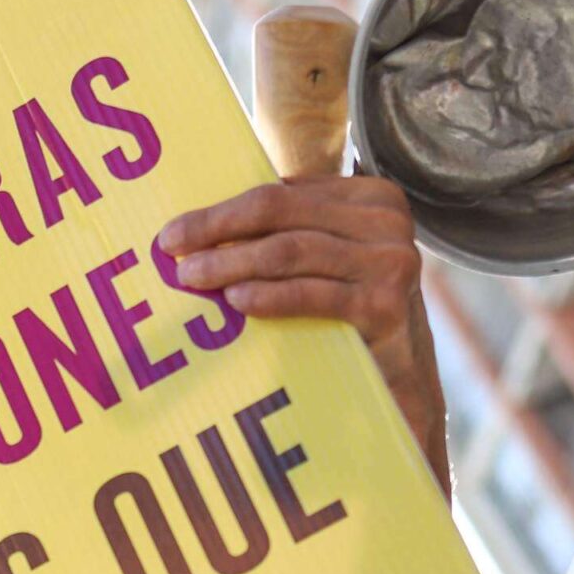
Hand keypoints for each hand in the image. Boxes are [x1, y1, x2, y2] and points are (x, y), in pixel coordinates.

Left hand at [158, 175, 449, 497]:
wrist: (403, 379)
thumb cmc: (349, 314)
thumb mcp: (327, 260)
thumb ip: (288, 232)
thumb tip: (201, 227)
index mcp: (369, 196)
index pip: (279, 195)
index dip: (222, 211)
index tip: (174, 233)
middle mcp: (386, 221)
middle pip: (280, 215)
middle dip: (217, 230)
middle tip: (170, 250)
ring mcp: (391, 261)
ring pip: (290, 251)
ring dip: (232, 263)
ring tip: (191, 278)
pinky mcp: (386, 305)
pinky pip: (312, 294)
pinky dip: (270, 296)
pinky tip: (235, 301)